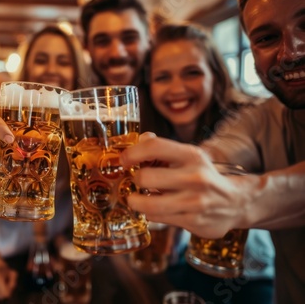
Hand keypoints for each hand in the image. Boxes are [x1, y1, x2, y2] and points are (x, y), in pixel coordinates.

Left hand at [120, 133, 250, 237]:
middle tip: (138, 182)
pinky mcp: (192, 222)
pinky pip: (156, 218)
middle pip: (145, 178)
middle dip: (135, 180)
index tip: (124, 160)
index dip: (132, 153)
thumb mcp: (189, 156)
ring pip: (147, 203)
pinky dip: (150, 213)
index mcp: (192, 156)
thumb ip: (163, 148)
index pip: (154, 147)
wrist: (237, 202)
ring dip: (136, 201)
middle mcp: (195, 177)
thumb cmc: (204, 176)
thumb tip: (140, 139)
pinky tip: (157, 208)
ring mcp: (194, 202)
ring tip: (138, 198)